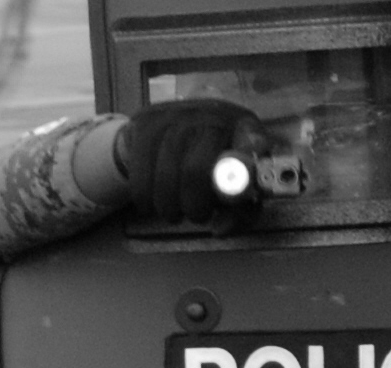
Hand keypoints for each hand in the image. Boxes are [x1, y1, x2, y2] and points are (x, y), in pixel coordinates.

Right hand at [118, 99, 267, 223]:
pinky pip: (140, 174)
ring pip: (165, 176)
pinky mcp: (145, 124)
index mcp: (241, 125)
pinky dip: (145, 199)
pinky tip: (152, 205)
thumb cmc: (208, 160)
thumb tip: (219, 229)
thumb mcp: (233, 181)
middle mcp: (209, 114)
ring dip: (168, 207)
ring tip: (174, 213)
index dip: (248, 157)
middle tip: (197, 217)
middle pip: (196, 171)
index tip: (243, 182)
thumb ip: (235, 209)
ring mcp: (173, 116)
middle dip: (195, 206)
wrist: (168, 127)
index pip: (250, 139)